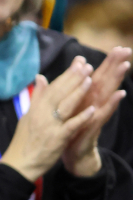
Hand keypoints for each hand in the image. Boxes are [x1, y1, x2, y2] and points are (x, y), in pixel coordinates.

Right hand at [0, 56, 96, 182]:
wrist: (19, 164)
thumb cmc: (23, 141)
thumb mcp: (28, 116)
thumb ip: (37, 97)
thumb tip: (40, 77)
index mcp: (36, 108)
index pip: (53, 87)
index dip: (66, 74)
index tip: (78, 63)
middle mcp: (42, 114)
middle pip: (59, 93)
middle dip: (74, 78)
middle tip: (86, 65)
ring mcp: (49, 126)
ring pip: (65, 106)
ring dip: (78, 92)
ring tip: (89, 80)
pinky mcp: (56, 139)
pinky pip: (70, 126)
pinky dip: (81, 118)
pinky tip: (92, 109)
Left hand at [62, 46, 129, 176]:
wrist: (73, 152)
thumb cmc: (73, 126)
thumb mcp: (71, 104)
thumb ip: (75, 87)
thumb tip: (79, 67)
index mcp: (88, 96)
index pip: (100, 76)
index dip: (108, 62)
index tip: (118, 47)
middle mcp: (96, 103)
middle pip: (107, 81)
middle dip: (116, 65)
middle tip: (127, 50)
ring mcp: (97, 113)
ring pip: (108, 93)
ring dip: (117, 80)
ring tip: (126, 66)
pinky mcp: (95, 125)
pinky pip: (104, 113)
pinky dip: (112, 104)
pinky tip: (119, 94)